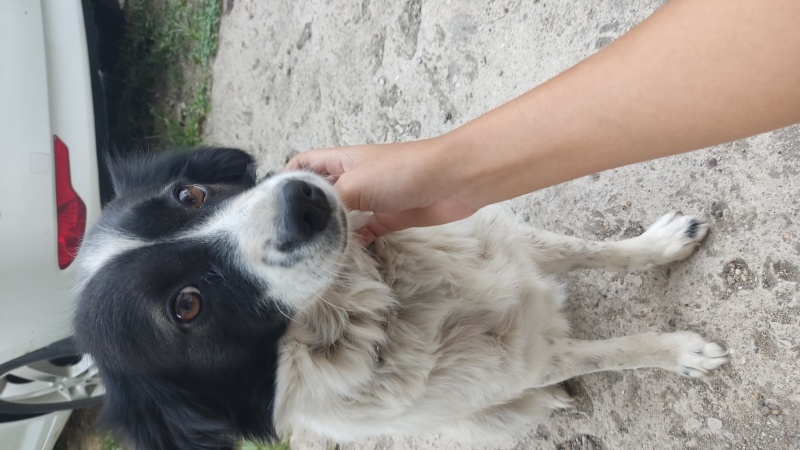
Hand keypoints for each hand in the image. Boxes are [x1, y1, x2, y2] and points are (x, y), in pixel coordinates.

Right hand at [285, 137, 477, 241]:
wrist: (452, 181)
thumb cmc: (403, 172)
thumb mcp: (356, 184)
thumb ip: (329, 204)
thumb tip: (309, 225)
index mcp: (341, 161)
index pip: (304, 164)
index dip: (287, 180)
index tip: (271, 206)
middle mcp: (354, 178)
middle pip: (322, 194)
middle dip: (307, 213)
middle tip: (286, 239)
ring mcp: (373, 198)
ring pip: (343, 216)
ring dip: (331, 232)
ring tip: (310, 253)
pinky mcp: (390, 218)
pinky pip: (365, 232)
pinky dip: (355, 244)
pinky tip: (343, 259)